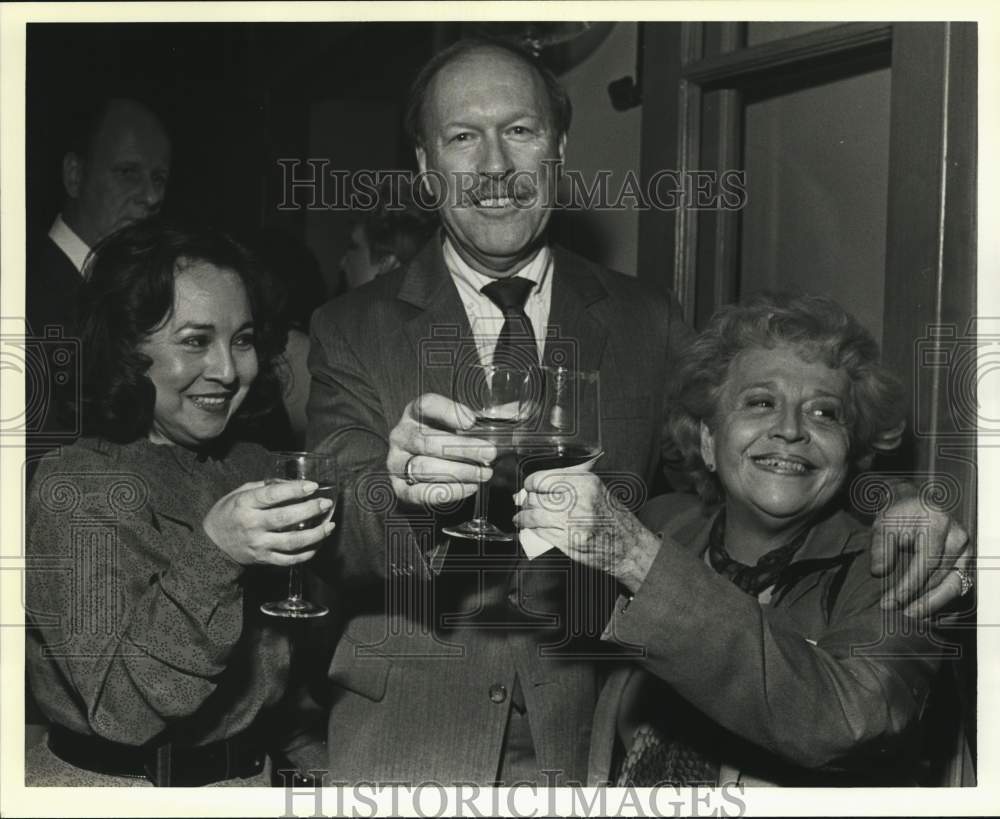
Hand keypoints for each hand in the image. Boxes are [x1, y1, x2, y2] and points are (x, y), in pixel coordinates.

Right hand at [203, 480, 335, 566]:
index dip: (294, 490)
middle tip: (326, 504)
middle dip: (310, 510)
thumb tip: (292, 483)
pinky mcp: (263, 559)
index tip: (312, 486)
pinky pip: (289, 560)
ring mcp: (258, 545)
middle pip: (285, 518)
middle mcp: (252, 525)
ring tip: (329, 525)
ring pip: (292, 542)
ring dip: (315, 534)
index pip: (272, 496)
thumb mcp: (239, 493)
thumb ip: (264, 487)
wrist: (211, 544)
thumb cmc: (228, 513)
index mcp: (245, 504)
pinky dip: (307, 553)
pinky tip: (318, 544)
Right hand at [386, 393, 495, 507]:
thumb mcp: (459, 426)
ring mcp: (396, 463)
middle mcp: (401, 436)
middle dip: (462, 448)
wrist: (422, 474)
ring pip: (424, 467)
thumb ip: (484, 420)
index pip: (426, 405)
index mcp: (415, 413)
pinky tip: (470, 487)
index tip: (472, 421)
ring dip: (459, 472)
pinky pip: (422, 493)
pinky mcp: (400, 489)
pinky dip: (449, 492)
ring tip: (484, 473)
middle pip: (427, 441)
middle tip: (489, 453)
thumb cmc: (445, 443)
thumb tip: (519, 413)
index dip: (448, 411)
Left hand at [513, 471, 660, 592]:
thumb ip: (568, 483)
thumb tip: (538, 485)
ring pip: (535, 517)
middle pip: (536, 498)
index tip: (528, 487)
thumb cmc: (611, 516)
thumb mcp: (595, 488)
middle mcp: (578, 500)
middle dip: (525, 502)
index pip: (543, 479)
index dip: (531, 484)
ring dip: (523, 518)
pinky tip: (532, 529)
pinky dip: (533, 531)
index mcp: (583, 482)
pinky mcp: (569, 542)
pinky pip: (542, 533)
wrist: (628, 544)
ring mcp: (573, 522)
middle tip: (523, 503)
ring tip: (521, 518)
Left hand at [870, 495, 971, 615]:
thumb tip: (879, 572)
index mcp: (938, 524)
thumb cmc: (898, 517)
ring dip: (932, 605)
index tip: (890, 601)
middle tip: (896, 613)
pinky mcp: (966, 563)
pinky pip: (959, 589)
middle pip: (942, 577)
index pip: (926, 563)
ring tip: (910, 617)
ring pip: (954, 586)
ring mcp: (966, 552)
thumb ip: (880, 546)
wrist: (915, 508)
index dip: (908, 586)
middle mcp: (958, 538)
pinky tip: (925, 614)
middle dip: (919, 599)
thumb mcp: (883, 524)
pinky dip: (943, 603)